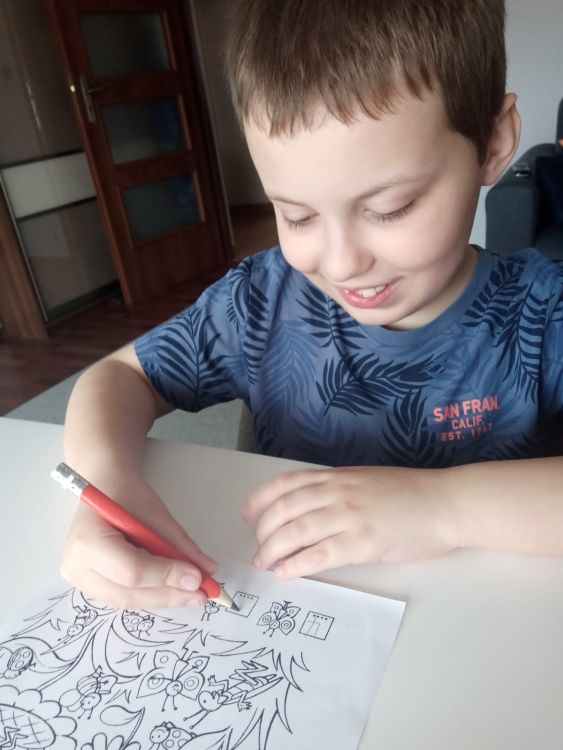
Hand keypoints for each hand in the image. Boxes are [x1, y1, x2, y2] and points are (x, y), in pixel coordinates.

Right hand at [60, 472, 216, 609]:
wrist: (103, 486)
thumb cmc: (127, 494)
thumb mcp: (157, 514)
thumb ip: (180, 545)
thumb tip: (206, 571)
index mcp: (88, 541)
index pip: (132, 570)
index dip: (166, 576)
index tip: (198, 578)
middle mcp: (76, 567)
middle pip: (128, 592)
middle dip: (168, 594)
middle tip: (201, 594)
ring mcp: (78, 579)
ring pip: (127, 600)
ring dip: (162, 599)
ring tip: (193, 596)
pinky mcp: (88, 586)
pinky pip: (123, 597)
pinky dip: (150, 595)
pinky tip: (173, 591)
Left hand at [242, 466, 457, 578]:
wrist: (444, 503)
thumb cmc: (409, 494)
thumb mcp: (365, 480)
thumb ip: (337, 488)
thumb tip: (308, 507)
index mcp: (336, 476)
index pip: (286, 483)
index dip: (261, 498)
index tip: (247, 513)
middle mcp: (337, 492)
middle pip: (284, 509)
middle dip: (263, 530)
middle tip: (258, 549)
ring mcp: (349, 516)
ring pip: (296, 531)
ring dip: (273, 550)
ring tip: (265, 564)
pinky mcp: (362, 542)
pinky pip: (320, 554)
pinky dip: (298, 564)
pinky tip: (286, 573)